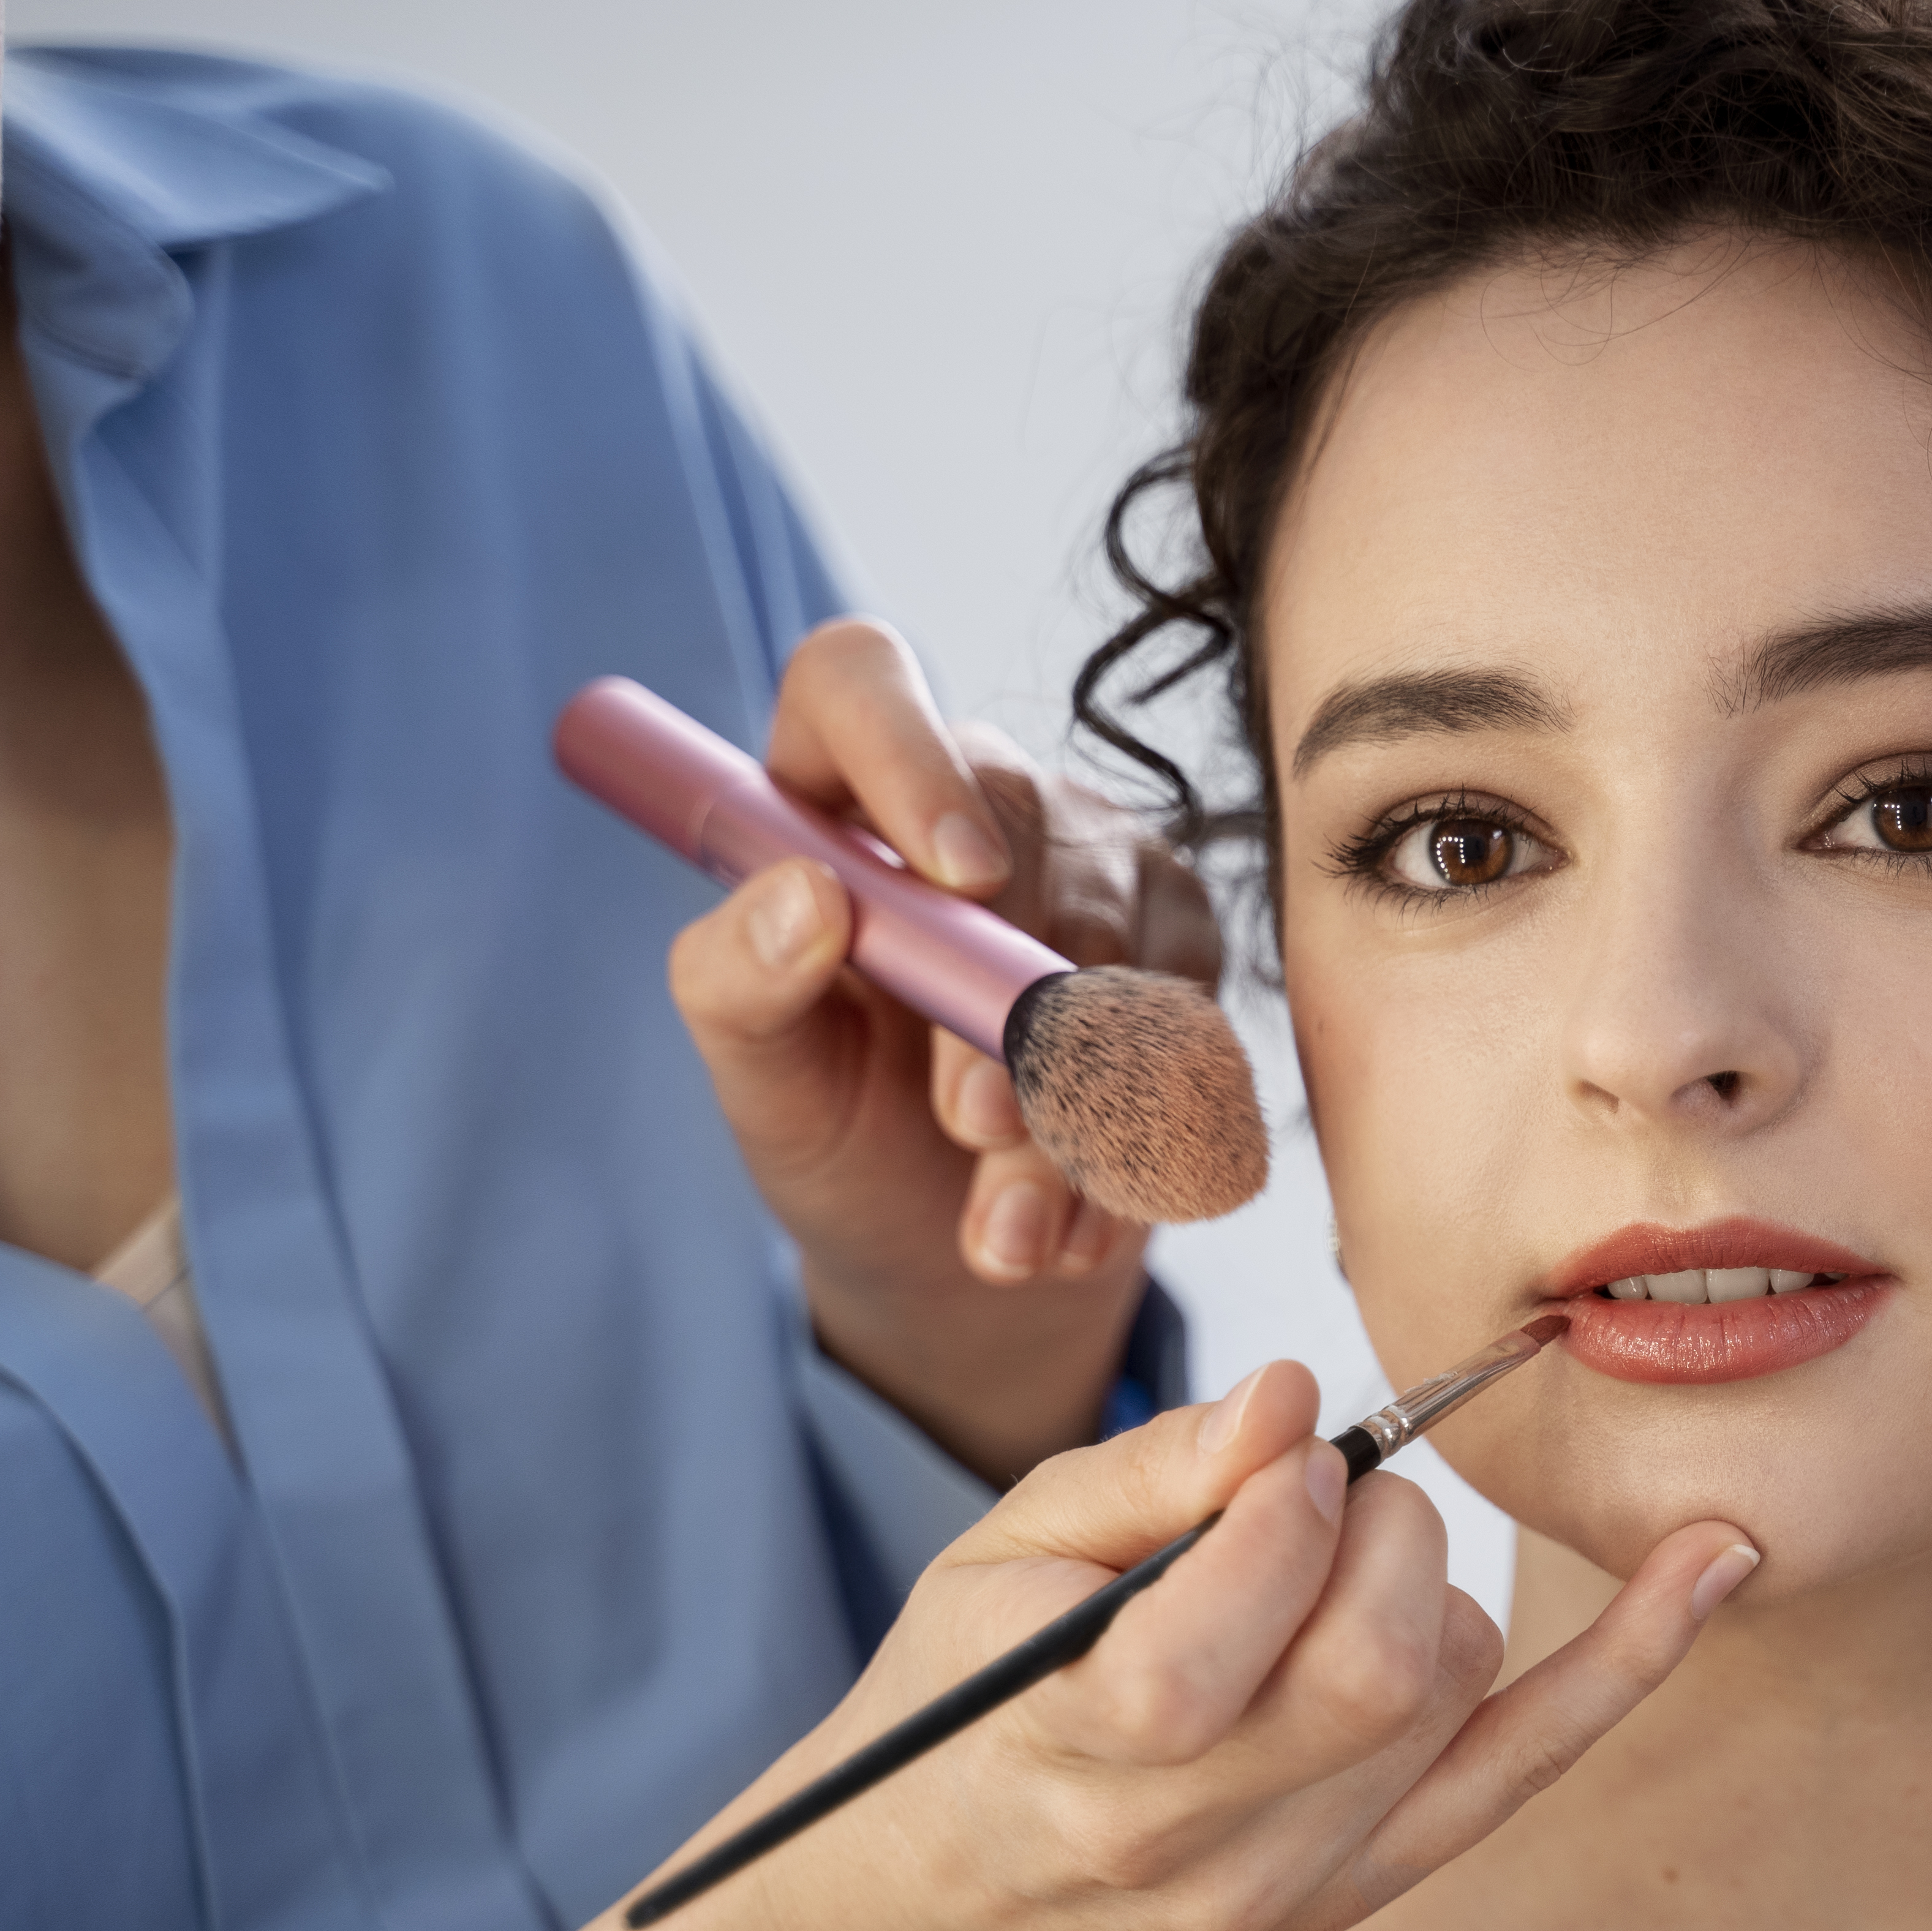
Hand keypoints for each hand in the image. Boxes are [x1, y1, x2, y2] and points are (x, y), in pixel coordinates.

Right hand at [524, 1356, 1757, 1930]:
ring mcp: (1299, 1885)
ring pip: (1448, 1688)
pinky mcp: (1370, 1885)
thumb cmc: (956, 1707)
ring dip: (1424, 1577)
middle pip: (1374, 1664)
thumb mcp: (994, 1562)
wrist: (938, 1915)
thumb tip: (1294, 1393)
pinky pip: (1528, 1764)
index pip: (1224, 1626)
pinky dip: (1631, 1658)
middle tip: (1320, 1488)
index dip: (1277, 1503)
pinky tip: (1716, 1557)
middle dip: (1376, 1525)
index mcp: (1076, 1755)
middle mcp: (1201, 1849)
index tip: (1273, 1450)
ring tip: (1329, 1565)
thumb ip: (1150, 1476)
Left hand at [664, 617, 1225, 1480]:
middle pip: (1022, 822)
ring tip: (1009, 1235)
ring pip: (1119, 952)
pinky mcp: (1185, 946)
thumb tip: (807, 896)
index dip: (908, 754)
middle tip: (976, 1129)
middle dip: (1007, 997)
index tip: (953, 876)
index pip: (858, 682)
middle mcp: (982, 798)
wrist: (958, 1249)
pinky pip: (1192, 1032)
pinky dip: (1136, 1149)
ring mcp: (1100, 863)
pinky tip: (1078, 1226)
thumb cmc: (840, 1133)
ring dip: (1070, 1113)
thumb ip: (739, 981)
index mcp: (839, 791)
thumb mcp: (759, 1079)